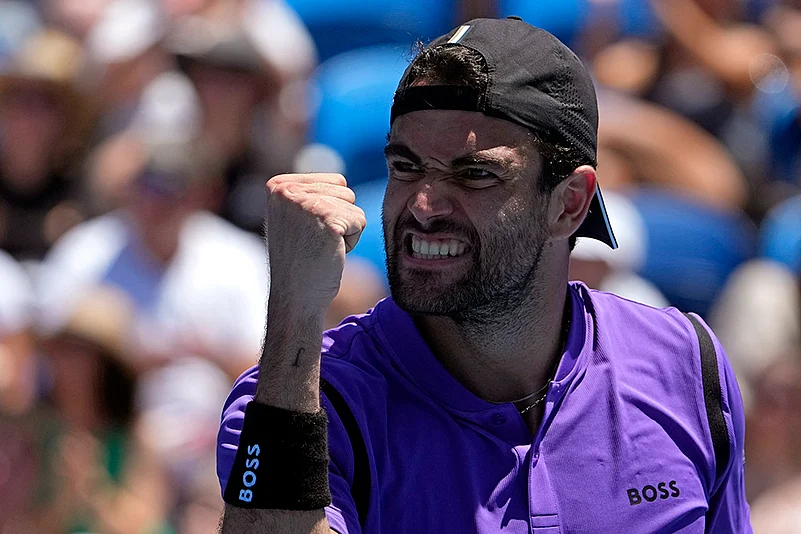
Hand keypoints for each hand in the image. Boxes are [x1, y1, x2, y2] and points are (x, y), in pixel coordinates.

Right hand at [265, 173, 365, 312]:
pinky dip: (352, 240)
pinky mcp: (327, 218)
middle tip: (315, 241)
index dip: (330, 209)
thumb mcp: (294, 217)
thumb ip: (310, 194)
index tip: (307, 231)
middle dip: (339, 218)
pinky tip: (330, 253)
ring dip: (346, 229)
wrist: (295, 296)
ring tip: (322, 246)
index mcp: (278, 185)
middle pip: (345, 190)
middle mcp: (287, 189)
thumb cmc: (299, 261)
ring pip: (353, 205)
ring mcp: (306, 202)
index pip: (334, 180)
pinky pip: (360, 220)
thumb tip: (340, 180)